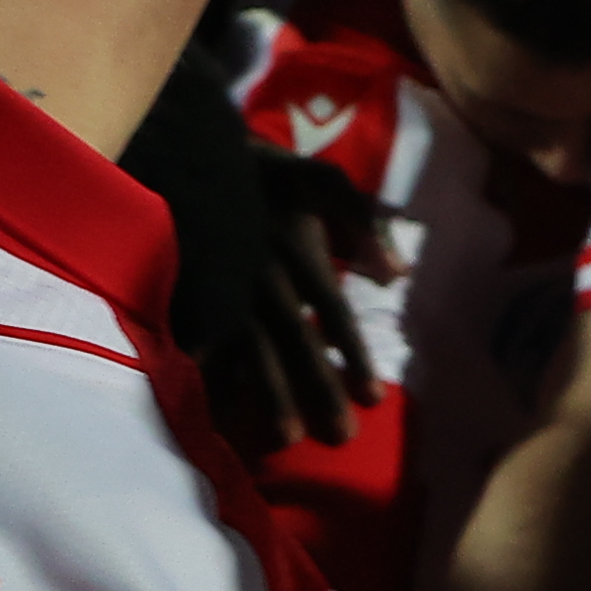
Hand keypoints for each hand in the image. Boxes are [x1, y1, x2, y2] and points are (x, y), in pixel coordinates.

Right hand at [189, 152, 397, 450]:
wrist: (193, 153)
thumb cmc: (270, 173)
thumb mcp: (325, 180)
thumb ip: (366, 221)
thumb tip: (397, 275)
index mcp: (298, 249)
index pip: (333, 312)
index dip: (353, 355)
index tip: (374, 398)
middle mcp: (264, 276)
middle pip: (294, 341)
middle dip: (317, 388)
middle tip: (342, 436)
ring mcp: (226, 289)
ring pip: (250, 350)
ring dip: (269, 395)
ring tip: (287, 438)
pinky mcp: (195, 295)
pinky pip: (206, 343)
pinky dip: (213, 379)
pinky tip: (222, 414)